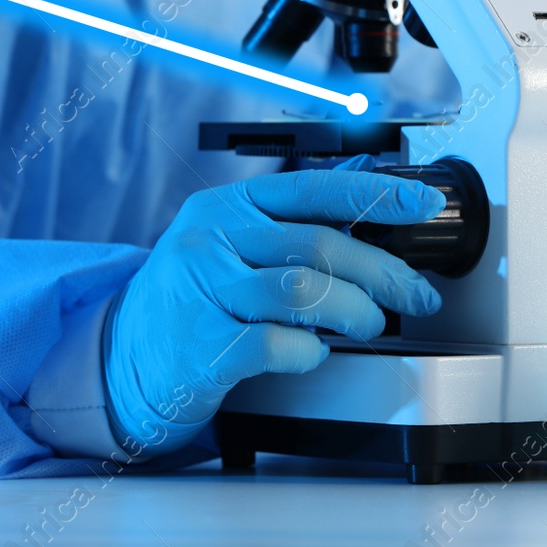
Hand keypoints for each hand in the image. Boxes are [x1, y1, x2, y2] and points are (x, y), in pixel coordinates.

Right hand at [102, 166, 446, 456]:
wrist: (122, 357)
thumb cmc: (191, 301)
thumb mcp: (226, 246)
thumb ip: (287, 229)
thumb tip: (370, 215)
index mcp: (225, 206)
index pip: (313, 189)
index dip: (376, 196)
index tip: (424, 206)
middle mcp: (211, 240)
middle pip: (319, 244)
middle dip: (383, 273)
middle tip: (414, 296)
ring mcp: (203, 291)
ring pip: (304, 291)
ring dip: (355, 311)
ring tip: (367, 325)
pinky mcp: (202, 346)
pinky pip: (276, 343)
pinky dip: (309, 351)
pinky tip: (312, 352)